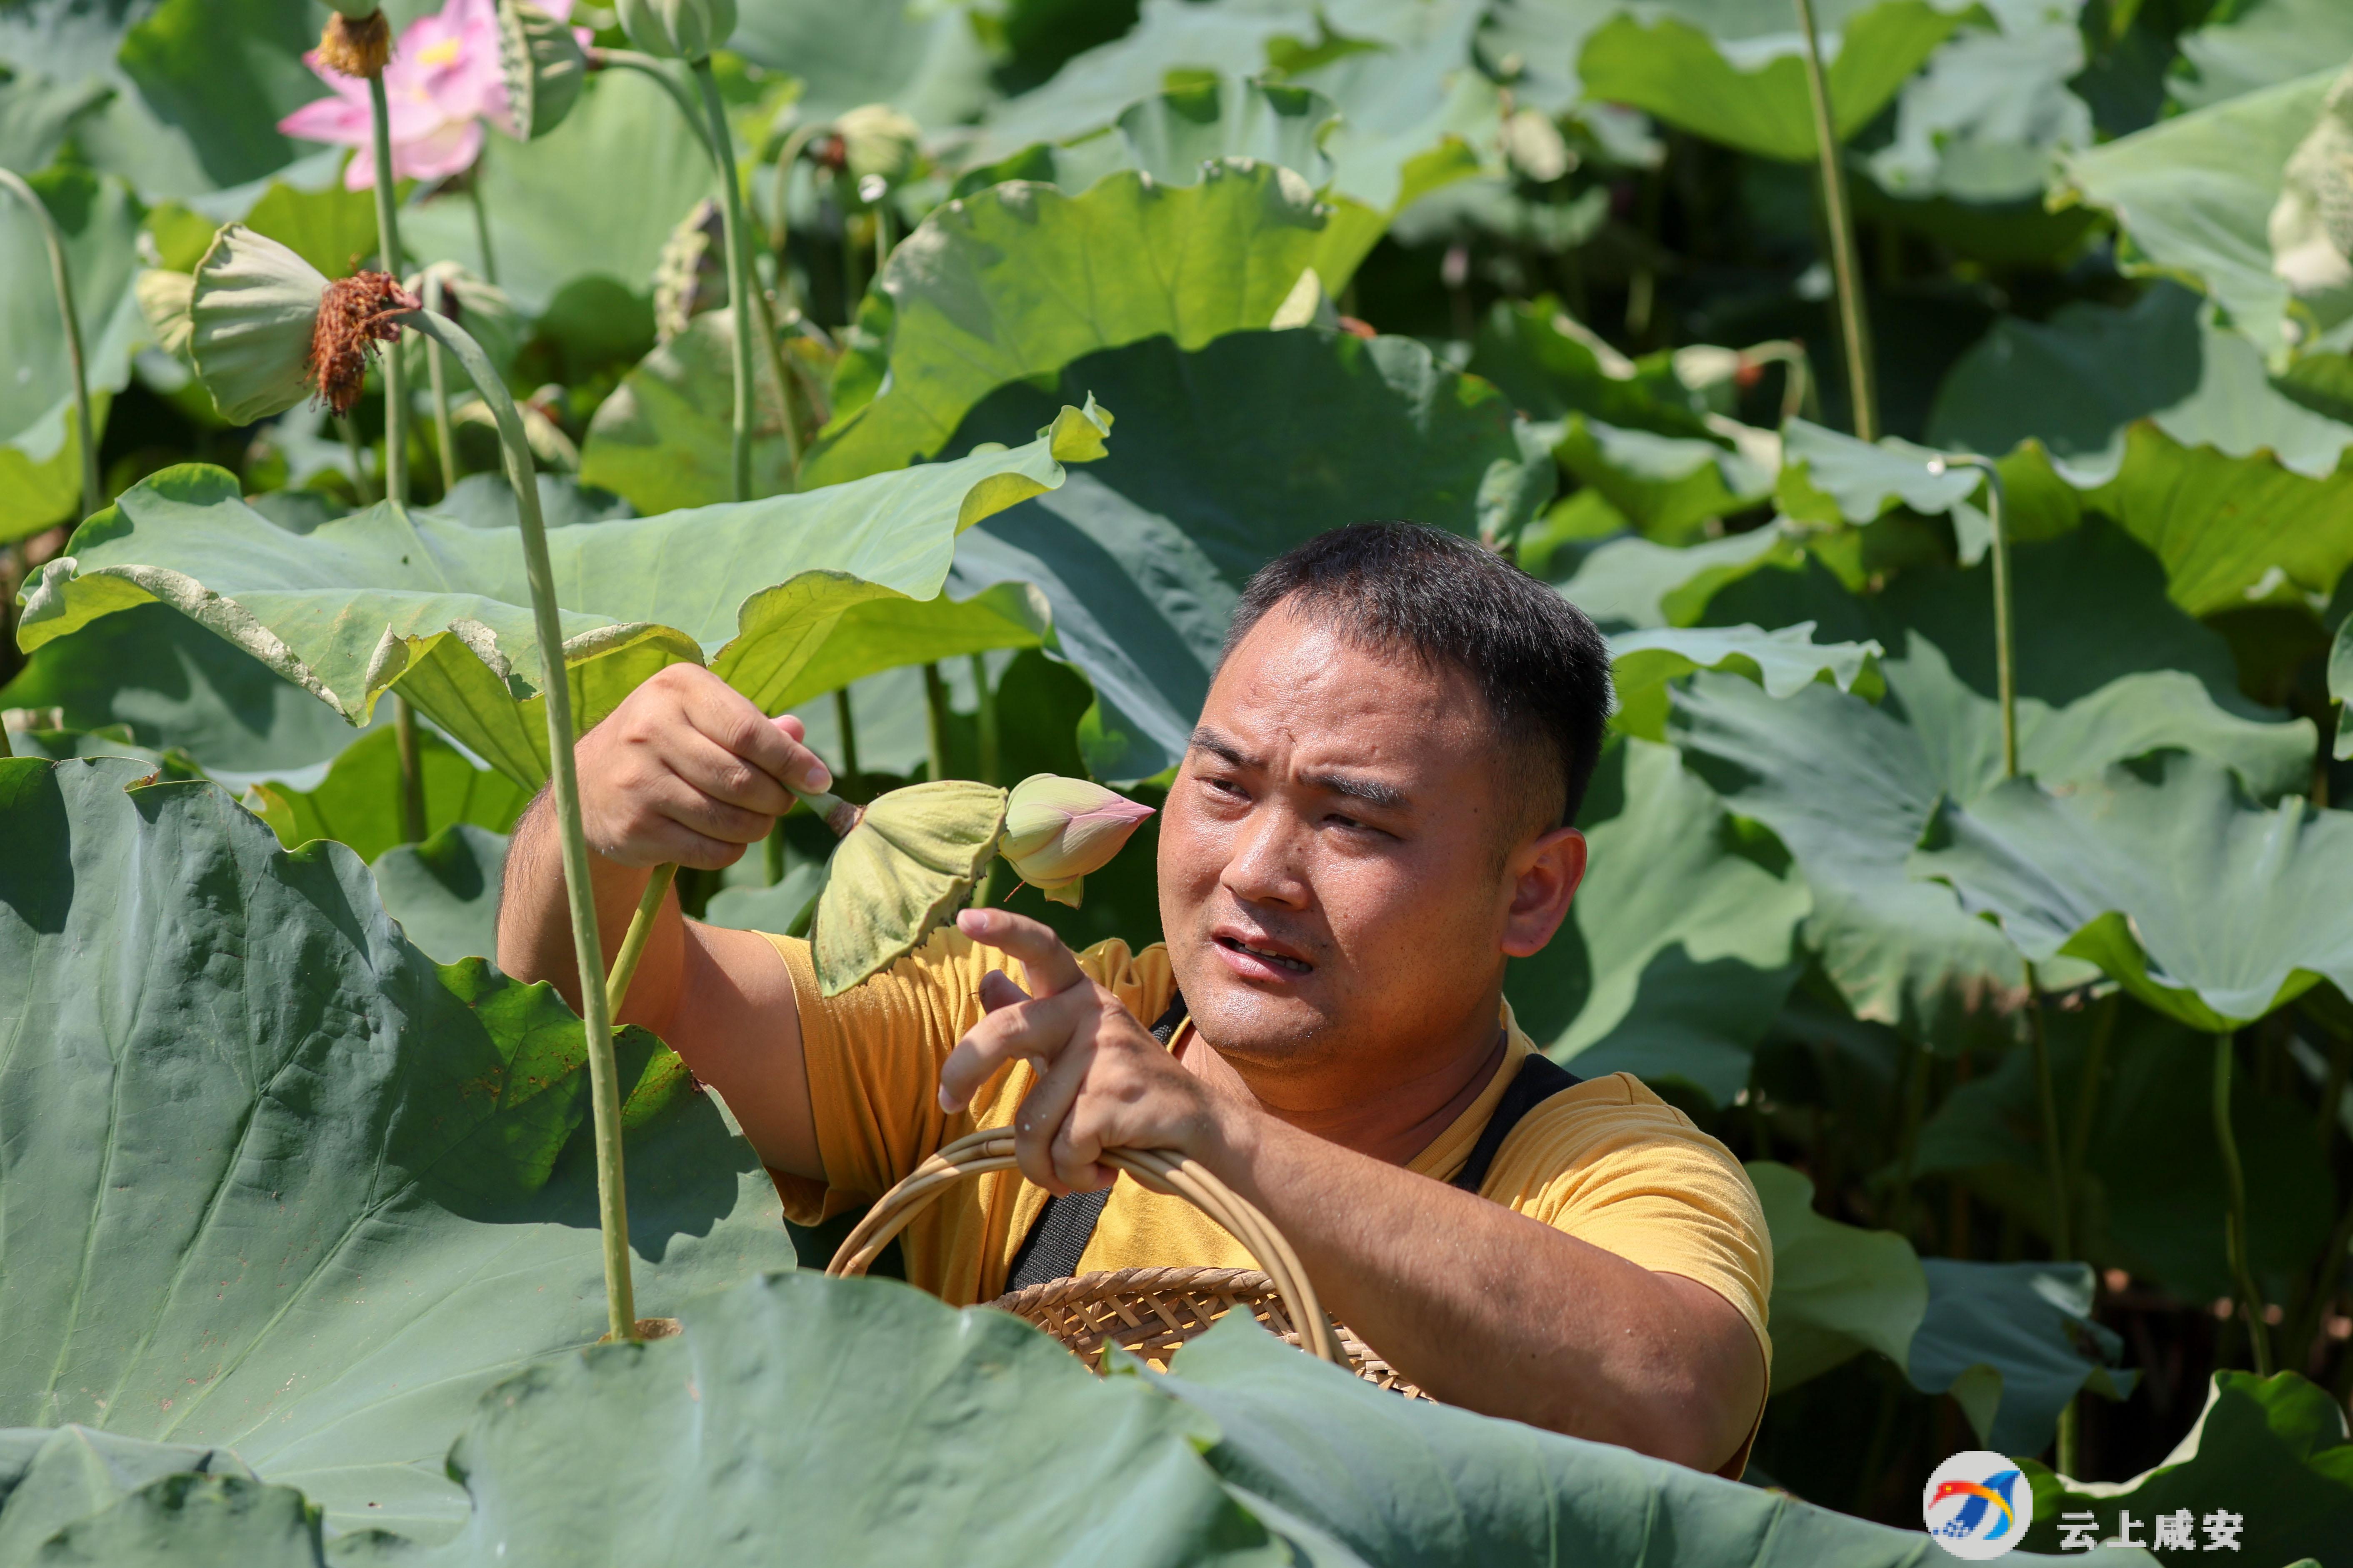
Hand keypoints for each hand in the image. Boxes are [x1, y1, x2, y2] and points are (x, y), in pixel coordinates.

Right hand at [574, 664, 832, 869]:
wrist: (585, 784)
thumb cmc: (664, 742)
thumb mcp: (701, 715)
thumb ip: (753, 724)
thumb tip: (798, 734)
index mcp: (676, 688)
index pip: (749, 731)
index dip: (791, 761)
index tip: (819, 779)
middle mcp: (650, 729)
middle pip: (742, 780)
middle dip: (776, 799)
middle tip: (782, 803)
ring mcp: (639, 781)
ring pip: (729, 820)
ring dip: (757, 827)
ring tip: (756, 819)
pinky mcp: (635, 828)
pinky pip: (709, 850)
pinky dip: (731, 850)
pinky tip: (725, 837)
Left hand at [938, 908, 1224, 1194]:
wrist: (1204, 1133)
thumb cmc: (1129, 1095)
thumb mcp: (1077, 1050)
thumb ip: (1032, 1017)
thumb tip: (986, 980)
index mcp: (1081, 997)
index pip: (1042, 948)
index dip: (1005, 929)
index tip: (965, 918)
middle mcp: (1093, 1012)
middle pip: (1004, 1032)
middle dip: (962, 1071)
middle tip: (947, 1101)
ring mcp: (1106, 1052)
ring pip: (1032, 1121)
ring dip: (1043, 1163)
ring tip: (1076, 1166)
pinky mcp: (1115, 1098)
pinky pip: (1062, 1151)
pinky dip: (1075, 1176)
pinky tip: (1103, 1170)